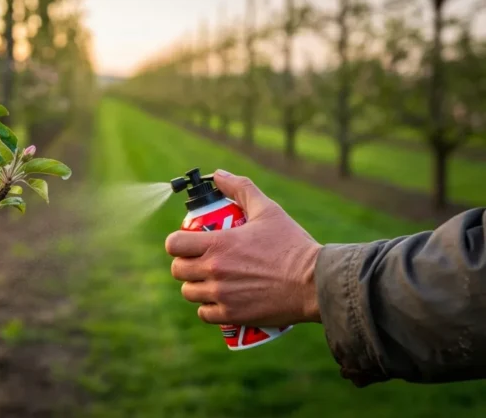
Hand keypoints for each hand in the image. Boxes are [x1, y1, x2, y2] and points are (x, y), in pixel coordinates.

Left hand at [165, 169, 322, 326]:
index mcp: (218, 243)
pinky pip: (204, 314)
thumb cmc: (292, 245)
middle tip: (200, 261)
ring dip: (195, 286)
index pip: (174, 244)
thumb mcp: (268, 210)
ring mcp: (222, 294)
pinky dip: (208, 308)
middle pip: (178, 270)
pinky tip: (218, 300)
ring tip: (209, 281)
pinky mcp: (232, 315)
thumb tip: (218, 175)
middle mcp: (215, 270)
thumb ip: (241, 188)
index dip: (177, 243)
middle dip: (185, 264)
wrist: (315, 282)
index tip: (187, 243)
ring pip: (189, 292)